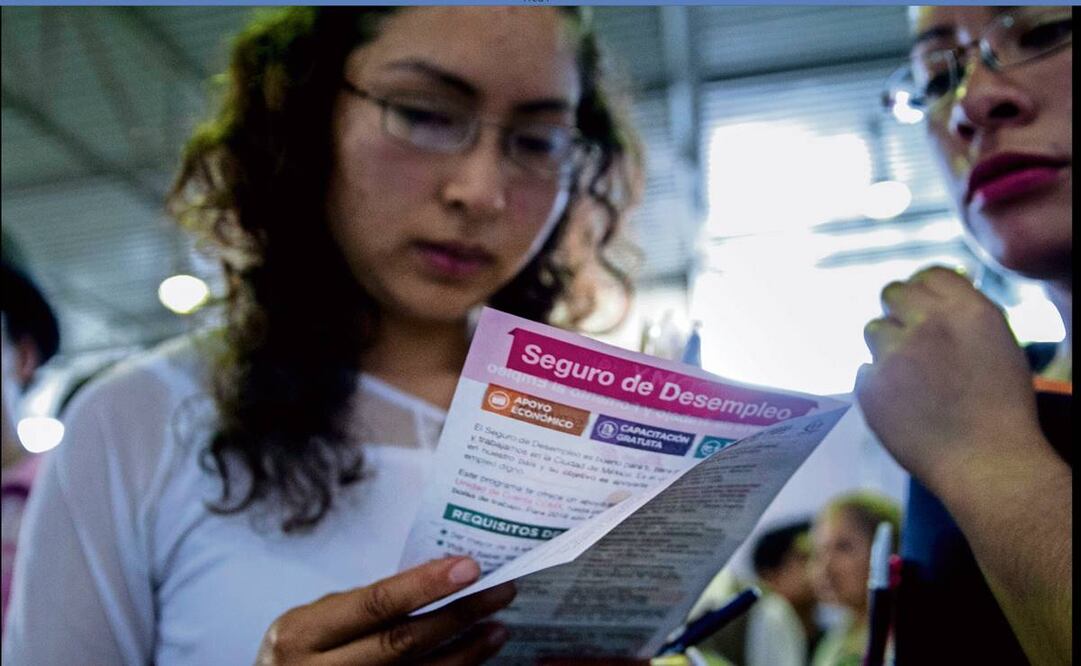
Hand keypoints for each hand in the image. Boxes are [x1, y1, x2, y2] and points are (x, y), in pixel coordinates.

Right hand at [255, 556, 515, 664]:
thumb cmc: (304, 653)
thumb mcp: (317, 623)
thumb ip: (365, 607)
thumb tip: (438, 579)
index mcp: (302, 634)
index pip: (375, 604)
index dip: (425, 584)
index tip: (470, 567)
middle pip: (404, 643)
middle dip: (459, 615)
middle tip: (501, 591)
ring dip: (467, 653)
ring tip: (498, 628)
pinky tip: (475, 659)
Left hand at [855, 266, 1043, 488]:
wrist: (986, 463)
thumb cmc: (1000, 409)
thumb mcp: (998, 346)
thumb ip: (964, 315)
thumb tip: (933, 295)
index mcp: (968, 311)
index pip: (929, 275)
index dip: (923, 289)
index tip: (921, 304)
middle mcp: (928, 325)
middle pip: (892, 293)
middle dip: (898, 311)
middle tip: (909, 337)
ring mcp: (894, 355)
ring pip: (873, 330)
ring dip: (887, 348)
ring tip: (913, 381)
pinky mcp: (870, 386)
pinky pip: (864, 372)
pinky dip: (878, 386)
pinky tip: (904, 407)